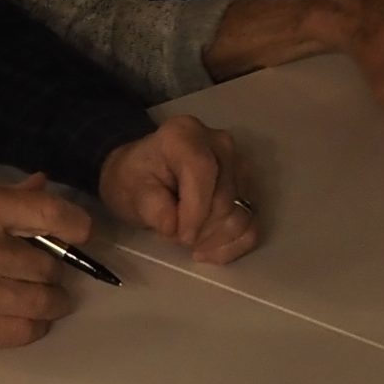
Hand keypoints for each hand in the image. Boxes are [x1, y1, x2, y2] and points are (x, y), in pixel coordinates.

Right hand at [0, 173, 84, 346]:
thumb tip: (44, 186)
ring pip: (42, 301)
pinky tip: (30, 317)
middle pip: (48, 265)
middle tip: (47, 269)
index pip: (49, 213)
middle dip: (54, 268)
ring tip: (47, 297)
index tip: (82, 233)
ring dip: (52, 299)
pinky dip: (35, 325)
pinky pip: (22, 332)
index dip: (77, 225)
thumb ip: (5, 196)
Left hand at [99, 115, 256, 262]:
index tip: (181, 237)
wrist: (146, 175)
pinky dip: (233, 244)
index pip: (203, 170)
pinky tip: (210, 248)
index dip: (195, 210)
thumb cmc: (135, 180)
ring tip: (189, 239)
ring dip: (215, 238)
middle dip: (200, 229)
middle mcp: (220, 143)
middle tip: (175, 236)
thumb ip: (151, 207)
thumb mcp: (131, 191)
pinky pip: (252, 224)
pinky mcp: (248, 187)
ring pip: (241, 214)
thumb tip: (173, 226)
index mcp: (185, 134)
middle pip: (225, 198)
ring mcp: (239, 165)